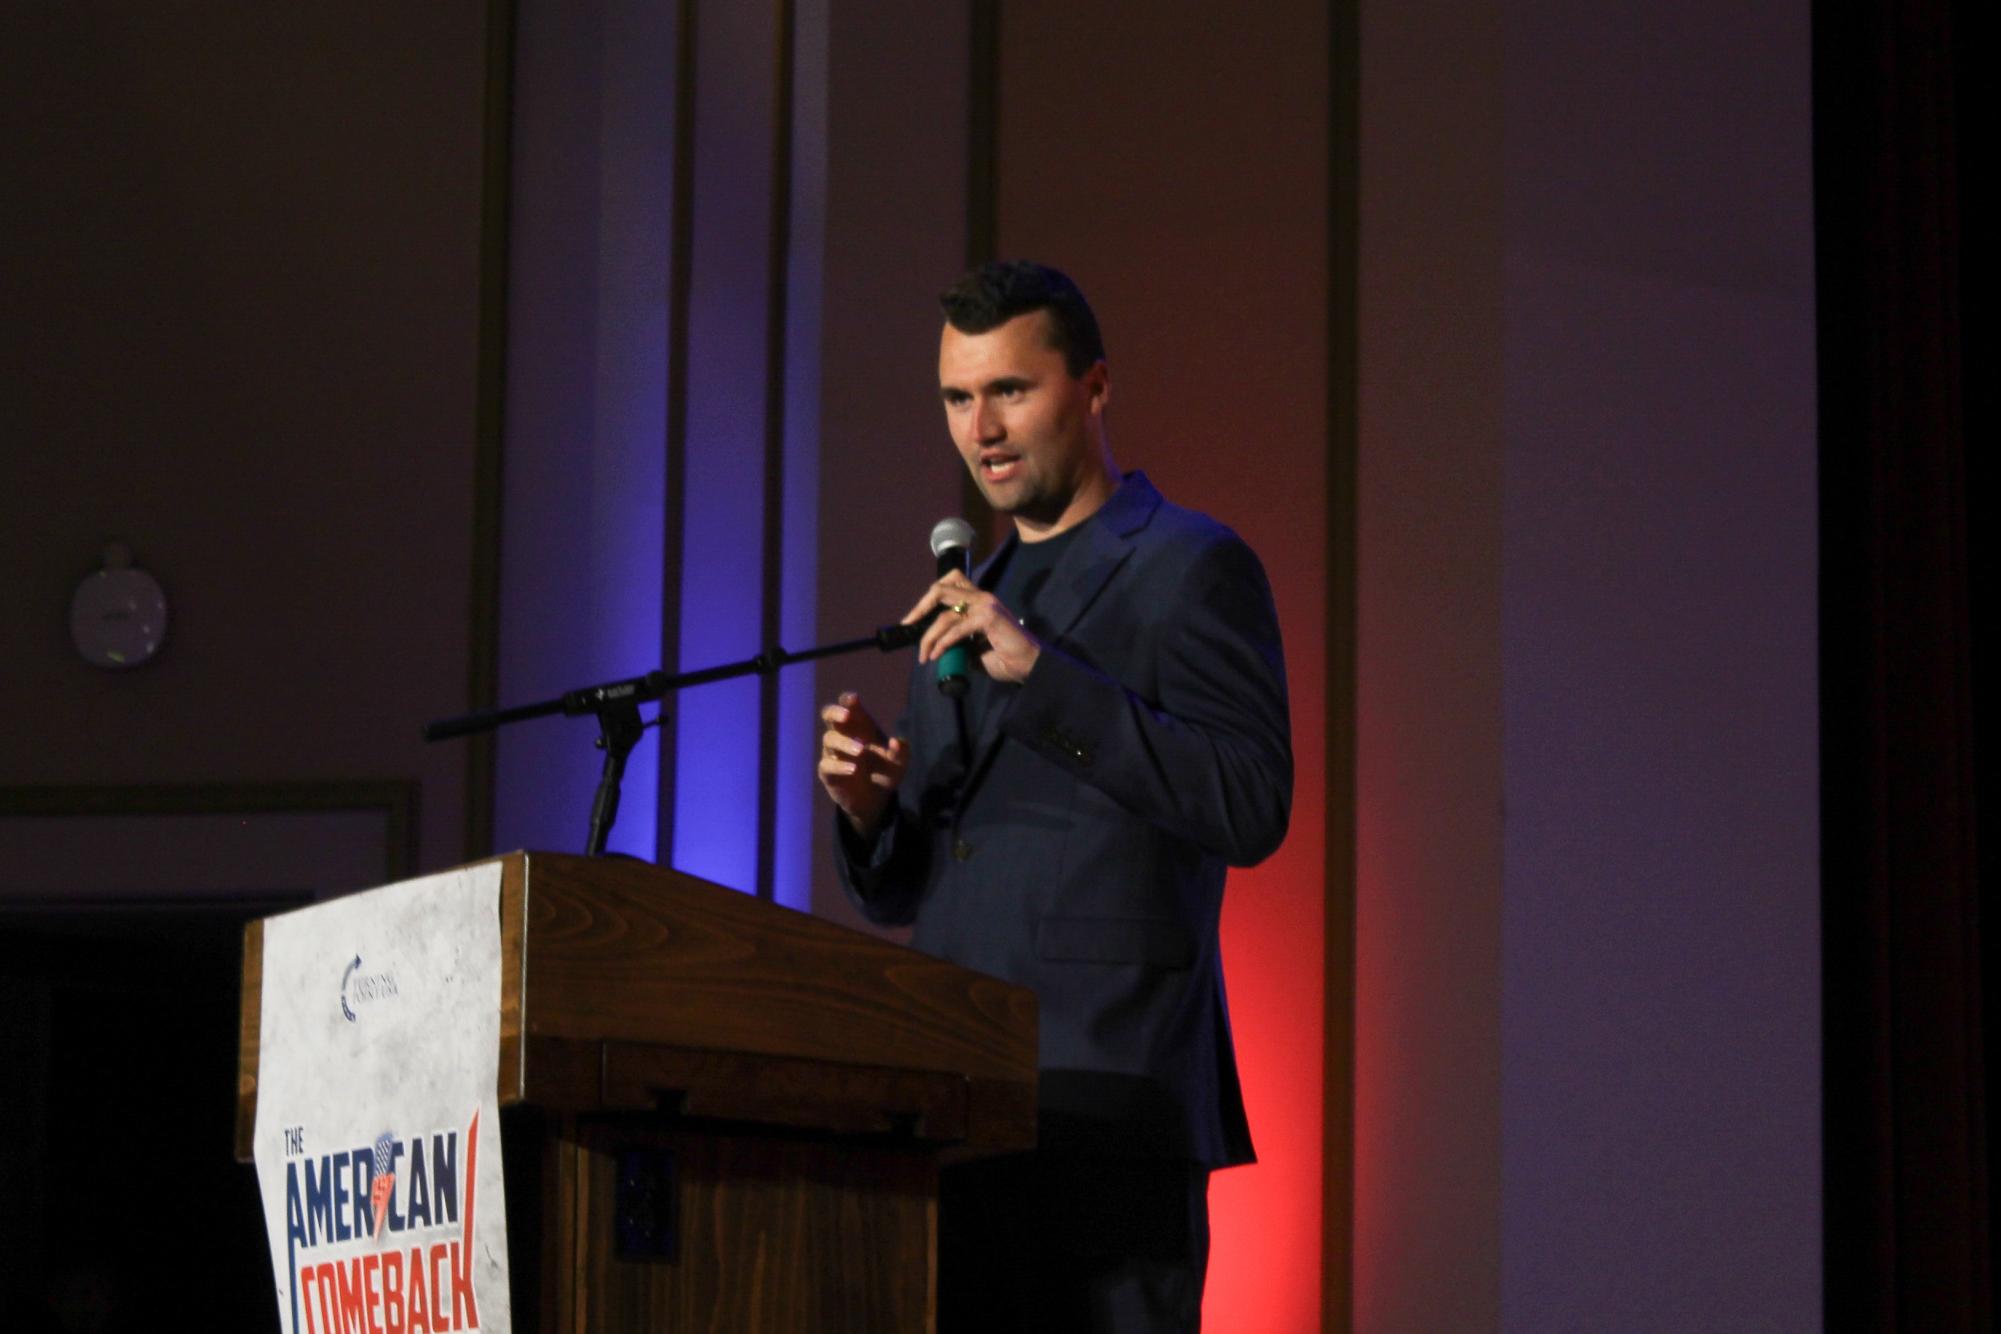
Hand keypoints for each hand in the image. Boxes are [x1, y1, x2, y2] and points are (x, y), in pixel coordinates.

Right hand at [817, 692, 907, 836]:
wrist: (876, 800)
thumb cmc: (885, 772)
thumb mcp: (899, 763)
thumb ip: (901, 752)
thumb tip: (896, 741)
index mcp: (860, 727)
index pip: (849, 707)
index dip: (849, 701)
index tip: (853, 699)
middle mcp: (844, 736)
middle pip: (829, 715)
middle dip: (835, 712)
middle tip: (847, 715)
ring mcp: (833, 753)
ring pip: (829, 739)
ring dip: (845, 742)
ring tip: (861, 751)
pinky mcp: (828, 773)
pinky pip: (826, 765)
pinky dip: (839, 766)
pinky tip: (853, 769)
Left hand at [904, 571, 1041, 684]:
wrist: (1028, 666)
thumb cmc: (1005, 657)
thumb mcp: (973, 647)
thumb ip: (957, 640)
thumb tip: (935, 645)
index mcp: (978, 600)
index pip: (950, 581)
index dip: (928, 597)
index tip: (914, 618)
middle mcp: (981, 597)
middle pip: (940, 590)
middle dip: (919, 608)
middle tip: (908, 626)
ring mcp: (985, 605)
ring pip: (945, 615)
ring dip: (929, 637)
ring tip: (924, 656)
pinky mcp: (989, 617)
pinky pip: (957, 628)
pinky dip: (943, 642)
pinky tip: (938, 654)